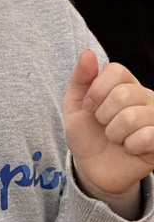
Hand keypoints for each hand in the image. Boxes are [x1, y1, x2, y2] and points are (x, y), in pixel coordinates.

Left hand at [64, 50, 153, 218]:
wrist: (93, 168)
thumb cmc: (86, 133)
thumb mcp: (75, 105)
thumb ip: (81, 78)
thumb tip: (88, 53)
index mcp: (125, 83)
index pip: (116, 71)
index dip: (96, 90)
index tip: (89, 107)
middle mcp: (145, 97)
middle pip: (123, 94)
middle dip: (103, 115)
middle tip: (104, 126)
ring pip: (132, 117)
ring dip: (114, 133)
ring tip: (116, 138)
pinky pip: (146, 137)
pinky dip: (129, 146)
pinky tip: (130, 148)